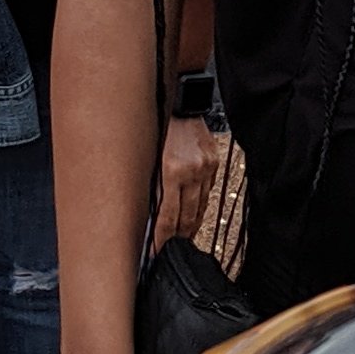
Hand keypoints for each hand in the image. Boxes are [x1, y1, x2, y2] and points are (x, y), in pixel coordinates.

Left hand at [152, 117, 224, 250]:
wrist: (176, 99)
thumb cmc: (152, 125)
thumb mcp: (141, 157)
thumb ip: (144, 188)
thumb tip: (142, 219)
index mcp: (169, 170)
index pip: (166, 219)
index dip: (159, 241)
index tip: (153, 254)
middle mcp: (190, 170)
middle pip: (185, 218)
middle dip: (174, 239)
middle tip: (165, 251)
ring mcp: (205, 167)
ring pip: (198, 209)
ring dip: (188, 226)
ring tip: (178, 239)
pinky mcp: (213, 162)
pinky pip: (206, 193)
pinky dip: (197, 206)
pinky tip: (190, 214)